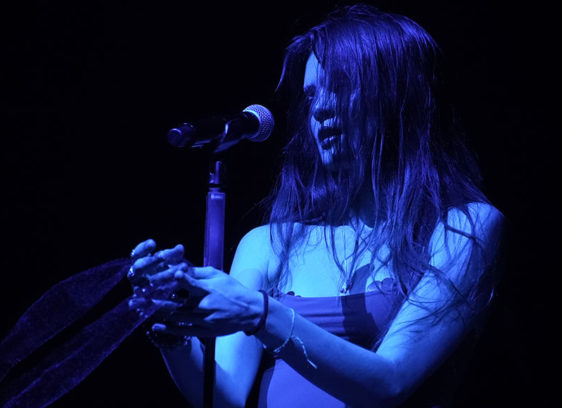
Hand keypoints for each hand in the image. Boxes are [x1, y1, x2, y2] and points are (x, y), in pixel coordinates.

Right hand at [127, 239, 192, 314]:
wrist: (164, 301)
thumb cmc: (166, 275)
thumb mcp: (169, 264)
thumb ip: (173, 255)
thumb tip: (180, 248)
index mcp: (138, 265)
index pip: (135, 254)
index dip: (142, 248)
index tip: (153, 243)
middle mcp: (135, 278)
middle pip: (139, 268)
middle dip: (155, 262)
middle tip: (170, 256)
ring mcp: (137, 292)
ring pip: (147, 284)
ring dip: (165, 277)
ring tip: (181, 272)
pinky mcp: (143, 307)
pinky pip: (151, 305)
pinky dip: (165, 302)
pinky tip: (178, 300)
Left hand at [147, 267, 263, 337]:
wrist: (249, 311)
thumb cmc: (232, 289)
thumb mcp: (218, 275)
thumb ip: (198, 272)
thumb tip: (178, 267)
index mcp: (208, 289)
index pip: (190, 283)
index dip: (177, 280)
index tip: (158, 277)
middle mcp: (204, 305)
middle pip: (176, 303)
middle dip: (155, 300)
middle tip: (136, 299)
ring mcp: (203, 320)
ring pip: (176, 317)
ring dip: (158, 313)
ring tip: (141, 309)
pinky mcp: (204, 330)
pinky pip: (183, 331)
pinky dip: (168, 329)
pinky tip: (156, 325)